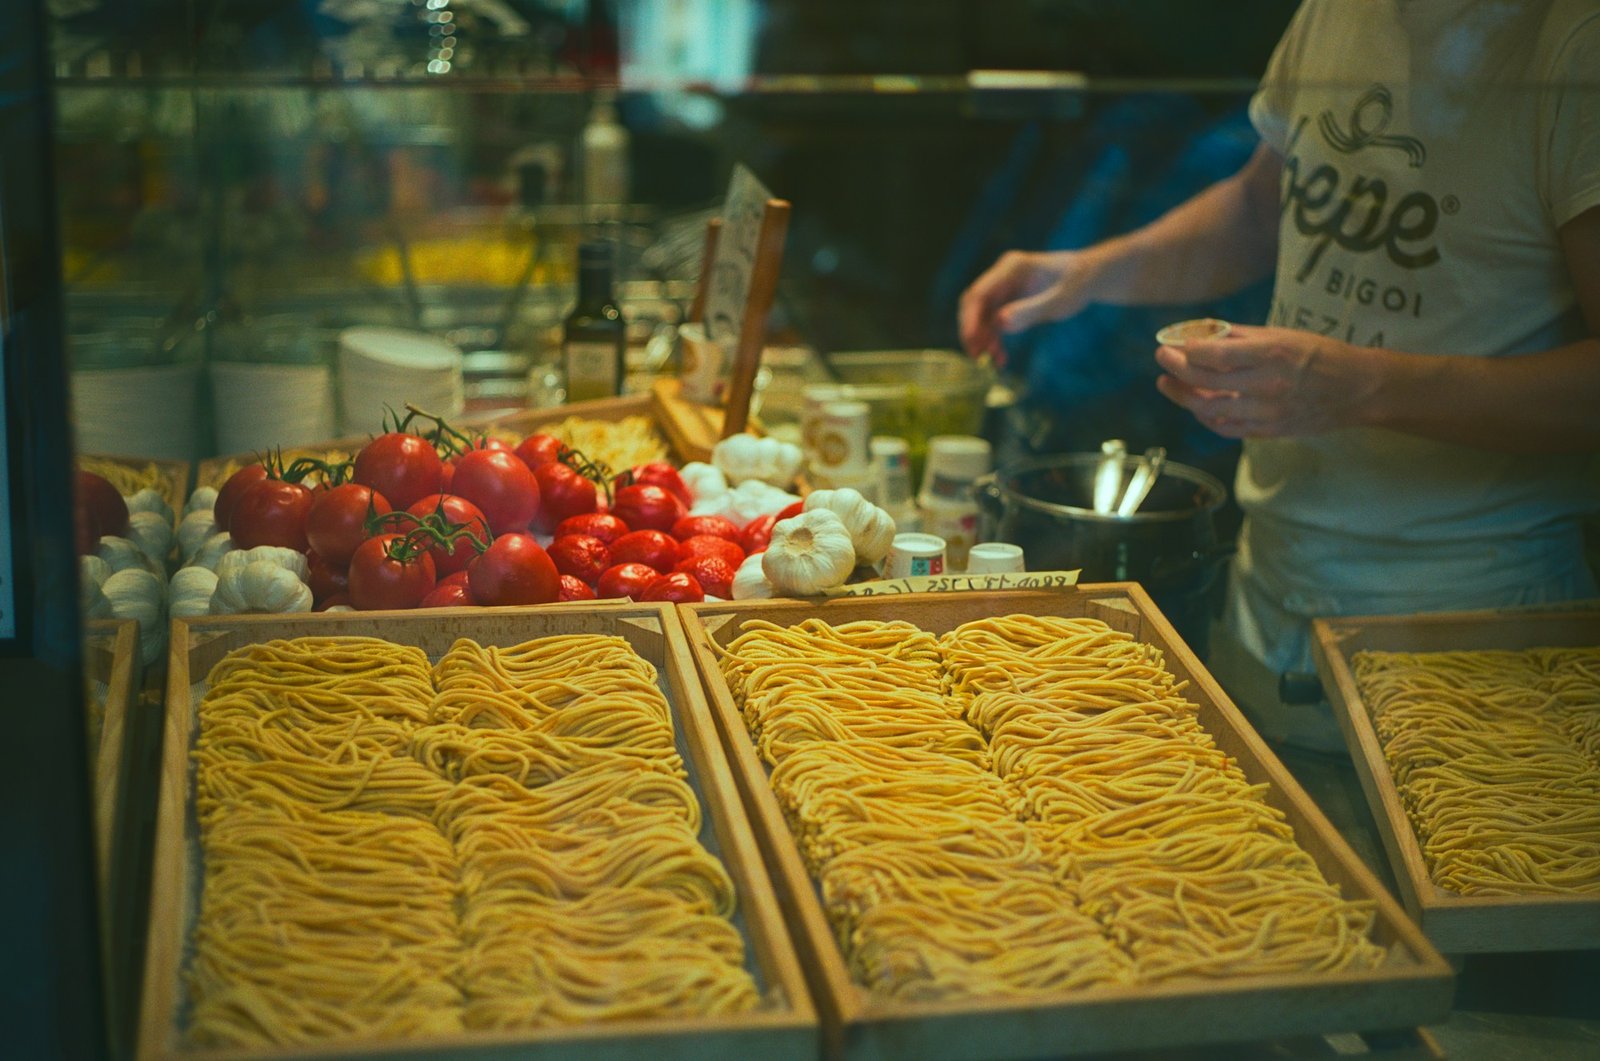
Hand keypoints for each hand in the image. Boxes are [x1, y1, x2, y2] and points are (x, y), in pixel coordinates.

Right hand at [958, 249, 1102, 362]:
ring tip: (993, 361)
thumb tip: (999, 322)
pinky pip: (994, 323)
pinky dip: (995, 340)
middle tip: (976, 356)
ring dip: (983, 339)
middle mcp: (1002, 277)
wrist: (1088, 278)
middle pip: (974, 305)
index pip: (979, 293)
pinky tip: (1001, 358)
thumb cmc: (1078, 284)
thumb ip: (1029, 311)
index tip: (972, 342)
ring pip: (982, 317)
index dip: (970, 319)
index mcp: (1011, 268)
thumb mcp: (1058, 301)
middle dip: (972, 331)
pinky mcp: (1009, 302)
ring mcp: (1004, 289)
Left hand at [1153, 324, 1382, 437]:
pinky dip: (1206, 418)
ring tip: (1168, 385)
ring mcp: (1267, 412)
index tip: (1171, 343)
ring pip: (1210, 409)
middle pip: (1206, 381)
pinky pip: (1227, 428)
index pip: (1214, 355)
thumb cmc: (1320, 355)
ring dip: (1183, 397)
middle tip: (1162, 359)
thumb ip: (1241, 336)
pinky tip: (1195, 406)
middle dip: (1177, 369)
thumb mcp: (1283, 334)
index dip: (1185, 350)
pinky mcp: (1269, 431)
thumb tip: (1202, 333)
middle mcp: (1267, 385)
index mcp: (1271, 354)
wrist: (1357, 389)